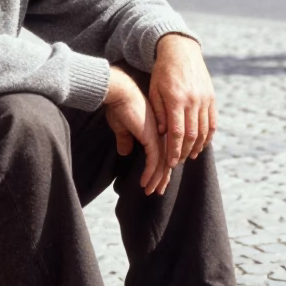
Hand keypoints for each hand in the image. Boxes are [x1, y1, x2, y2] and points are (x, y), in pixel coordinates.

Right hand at [105, 67, 170, 195]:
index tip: (157, 181)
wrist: (119, 94)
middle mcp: (161, 134)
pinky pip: (154, 162)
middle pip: (166, 160)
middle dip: (162, 177)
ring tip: (150, 191)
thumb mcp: (122, 127)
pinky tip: (145, 183)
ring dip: (156, 179)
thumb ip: (126, 139)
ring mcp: (158, 136)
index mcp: (156, 130)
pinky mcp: (152, 139)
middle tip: (158, 191)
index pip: (163, 153)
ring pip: (162, 164)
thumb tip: (125, 151)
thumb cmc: (118, 107)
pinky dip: (150, 174)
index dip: (160, 168)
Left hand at [149, 34, 216, 168]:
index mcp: (176, 99)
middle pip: (192, 135)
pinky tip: (202, 144)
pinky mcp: (212, 97)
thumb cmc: (163, 72)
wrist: (181, 51)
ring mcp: (204, 99)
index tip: (170, 163)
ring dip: (198, 146)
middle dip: (185, 152)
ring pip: (204, 130)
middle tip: (178, 162)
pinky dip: (208, 136)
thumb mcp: (154, 90)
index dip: (174, 150)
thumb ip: (159, 112)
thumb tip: (162, 134)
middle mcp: (193, 101)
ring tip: (190, 156)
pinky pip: (212, 122)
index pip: (177, 132)